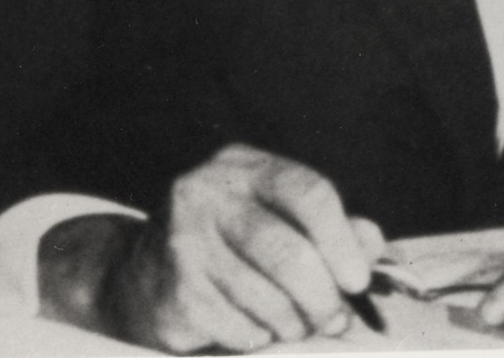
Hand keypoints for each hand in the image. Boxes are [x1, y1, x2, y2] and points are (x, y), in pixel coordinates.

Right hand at [87, 144, 383, 351]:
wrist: (131, 274)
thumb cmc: (227, 242)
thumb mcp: (276, 215)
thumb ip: (331, 225)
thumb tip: (372, 247)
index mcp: (244, 167)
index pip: (309, 192)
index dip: (343, 239)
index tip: (359, 279)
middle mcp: (208, 197)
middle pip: (288, 252)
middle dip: (323, 295)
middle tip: (337, 319)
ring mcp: (184, 245)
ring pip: (265, 296)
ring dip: (295, 322)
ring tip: (302, 326)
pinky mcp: (172, 293)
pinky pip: (238, 326)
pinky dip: (260, 336)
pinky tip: (260, 330)